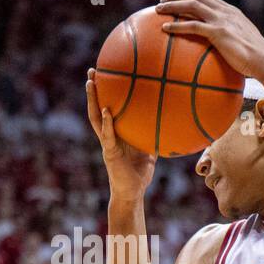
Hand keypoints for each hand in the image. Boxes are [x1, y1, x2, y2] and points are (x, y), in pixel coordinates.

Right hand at [86, 69, 154, 200]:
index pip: (107, 109)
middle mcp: (108, 135)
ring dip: (93, 100)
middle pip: (97, 108)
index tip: (105, 75)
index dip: (105, 94)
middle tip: (92, 70)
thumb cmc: (139, 173)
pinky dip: (107, 123)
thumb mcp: (150, 152)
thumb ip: (154, 138)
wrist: (132, 192)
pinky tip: (107, 111)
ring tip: (91, 83)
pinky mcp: (109, 152)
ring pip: (96, 118)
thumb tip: (171, 126)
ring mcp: (107, 143)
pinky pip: (107, 135)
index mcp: (116, 134)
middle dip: (94, 90)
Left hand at [156, 0, 263, 78]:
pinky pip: (192, 25)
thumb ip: (234, 42)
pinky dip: (177, 25)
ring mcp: (222, 21)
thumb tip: (226, 54)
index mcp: (233, 13)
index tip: (180, 0)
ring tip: (158, 10)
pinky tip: (165, 29)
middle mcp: (226, 13)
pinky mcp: (218, 32)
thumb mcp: (246, 45)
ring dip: (173, 5)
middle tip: (163, 1)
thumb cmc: (258, 60)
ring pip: (192, 6)